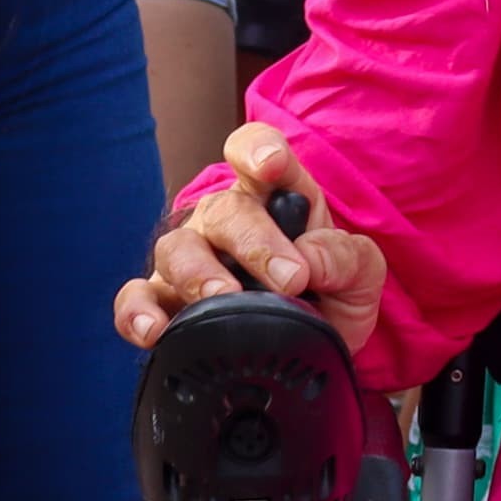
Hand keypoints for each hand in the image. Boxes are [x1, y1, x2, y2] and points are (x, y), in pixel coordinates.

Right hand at [115, 124, 387, 354]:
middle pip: (224, 210)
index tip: (271, 166)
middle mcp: (224, 223)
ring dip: (199, 273)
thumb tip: (309, 259)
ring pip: (176, 249)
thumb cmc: (332, 295)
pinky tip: (155, 329)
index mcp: (273, 196)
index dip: (258, 149)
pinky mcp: (165, 303)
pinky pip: (138, 298)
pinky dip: (138, 311)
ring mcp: (190, 261)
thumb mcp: (362, 274)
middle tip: (289, 280)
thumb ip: (346, 258)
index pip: (254, 151)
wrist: (314, 351)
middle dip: (255, 242)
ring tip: (223, 297)